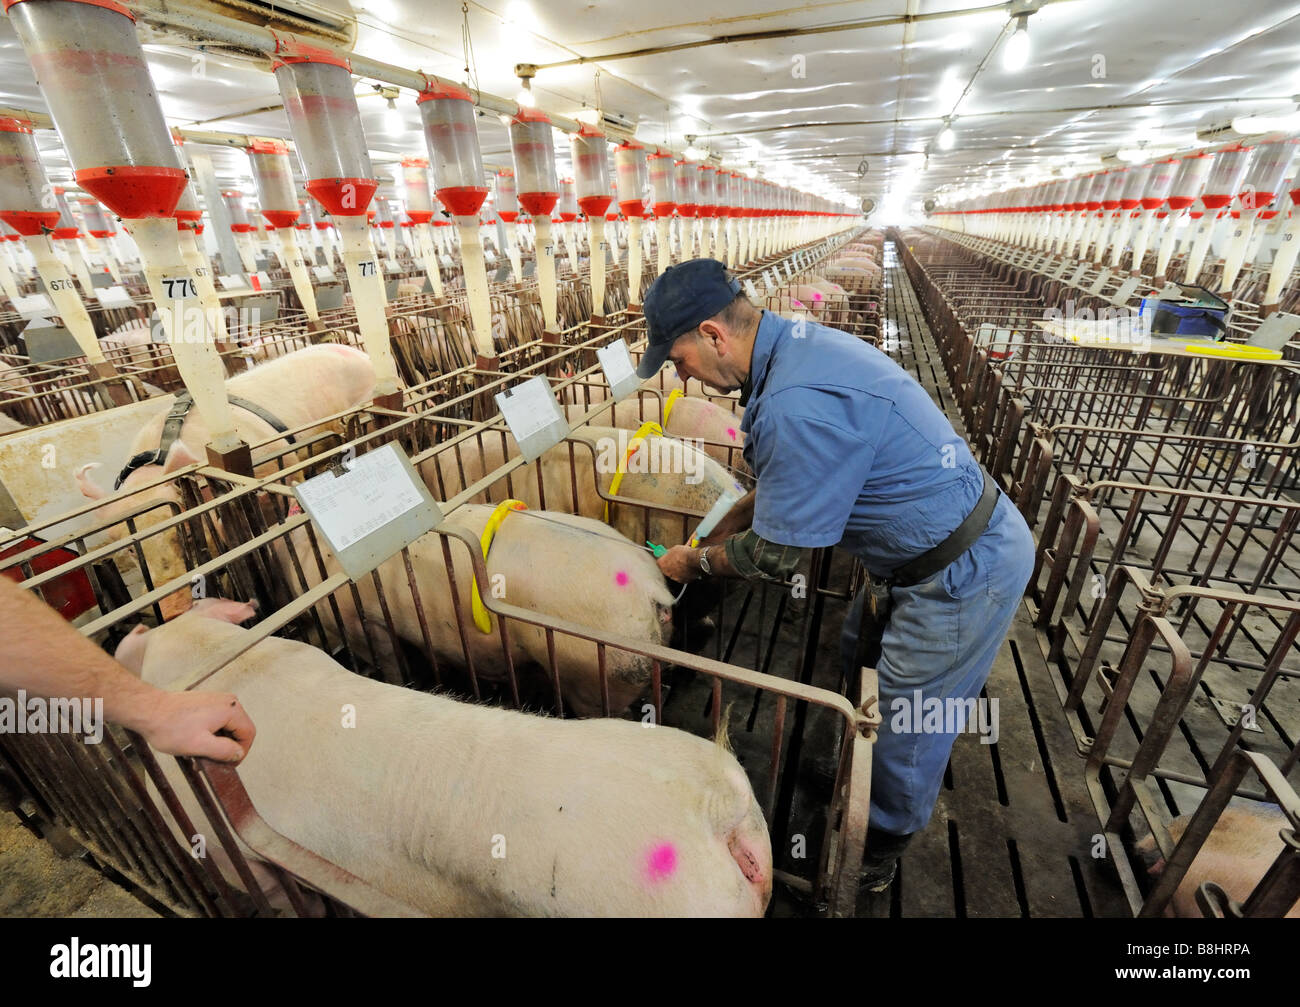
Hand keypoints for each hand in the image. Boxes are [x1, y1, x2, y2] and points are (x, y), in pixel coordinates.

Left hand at [134, 691, 255, 763]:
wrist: (148, 710)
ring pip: (226, 727)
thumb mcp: (200, 745)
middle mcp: (227, 701)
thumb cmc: (170, 727)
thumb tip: (238, 754)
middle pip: (238, 730)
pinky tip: (194, 743)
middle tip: (210, 762)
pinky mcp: (206, 703)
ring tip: (198, 754)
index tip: (226, 765)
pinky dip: (209, 735)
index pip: (248, 734)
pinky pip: (216, 722)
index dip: (240, 753)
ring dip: (216, 743)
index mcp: (230, 709)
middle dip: (226, 749)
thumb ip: (225, 751)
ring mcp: (216, 700)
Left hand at [657, 545, 701, 582]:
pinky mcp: (683, 581)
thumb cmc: (684, 554)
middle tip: (675, 560)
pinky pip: (682, 577)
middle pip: (666, 569)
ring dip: (677, 570)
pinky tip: (687, 568)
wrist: (695, 560)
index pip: (659, 562)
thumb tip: (668, 552)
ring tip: (683, 564)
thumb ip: (669, 553)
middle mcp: (667, 572)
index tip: (665, 557)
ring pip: (674, 574)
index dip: (663, 559)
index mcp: (662, 564)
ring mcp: (675, 578)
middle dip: (670, 565)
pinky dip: (683, 574)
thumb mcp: (674, 549)